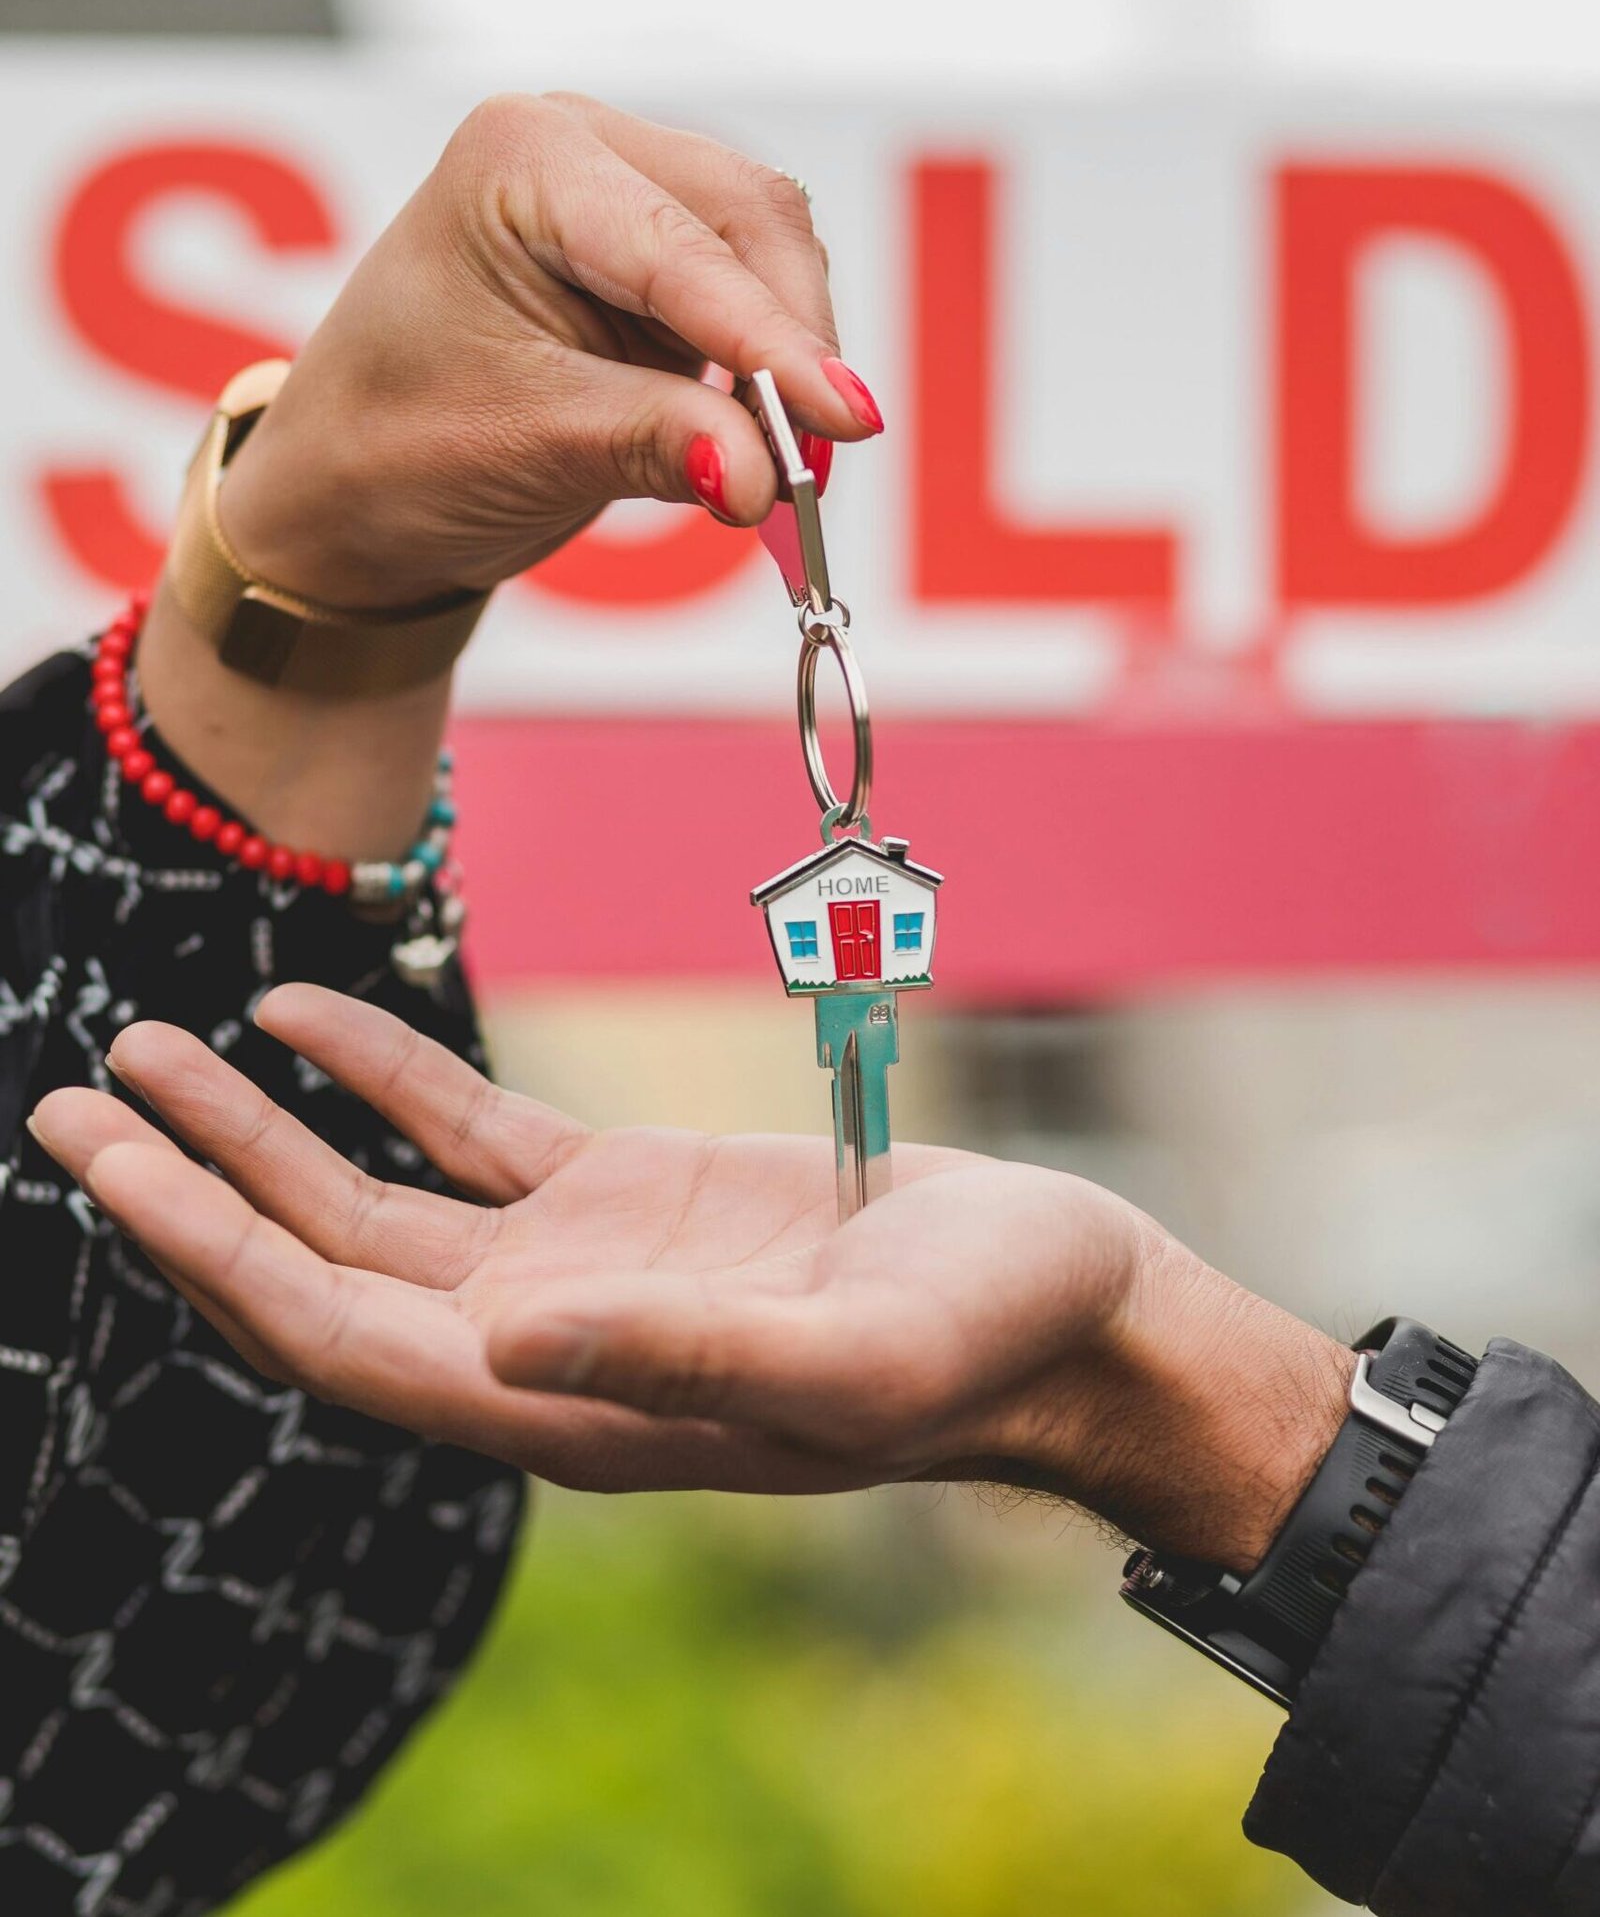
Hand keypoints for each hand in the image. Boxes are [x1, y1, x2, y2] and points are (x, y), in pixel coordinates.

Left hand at [29, 987, 1348, 1570]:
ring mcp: (576, 1268)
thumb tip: (497, 1343)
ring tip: (149, 1049)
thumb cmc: (983, 1342)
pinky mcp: (621, 1198)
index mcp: (573, 1403)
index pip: (341, 1340)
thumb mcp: (850, 1359)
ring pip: (374, 1202)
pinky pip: (468, 1136)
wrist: (1062, 1304)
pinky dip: (383, 1075)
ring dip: (259, 1133)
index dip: (215, 1258)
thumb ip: (678, 1360)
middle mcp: (543, 1342)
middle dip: (190, 1191)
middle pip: (319, 1271)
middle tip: (74, 1099)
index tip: (109, 1166)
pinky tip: (306, 1015)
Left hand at [217, 92, 877, 608]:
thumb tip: (764, 475)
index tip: (843, 422)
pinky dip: (769, 380)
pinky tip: (760, 444)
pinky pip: (752, 308)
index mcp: (522, 161)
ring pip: (768, 261)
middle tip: (812, 468)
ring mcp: (625, 205)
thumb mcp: (523, 445)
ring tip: (781, 470)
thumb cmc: (392, 449)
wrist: (351, 493)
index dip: (773, 340)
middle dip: (792, 345)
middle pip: (750, 224)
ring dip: (789, 364)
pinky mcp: (657, 275)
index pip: (680, 246)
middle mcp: (581, 154)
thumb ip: (652, 443)